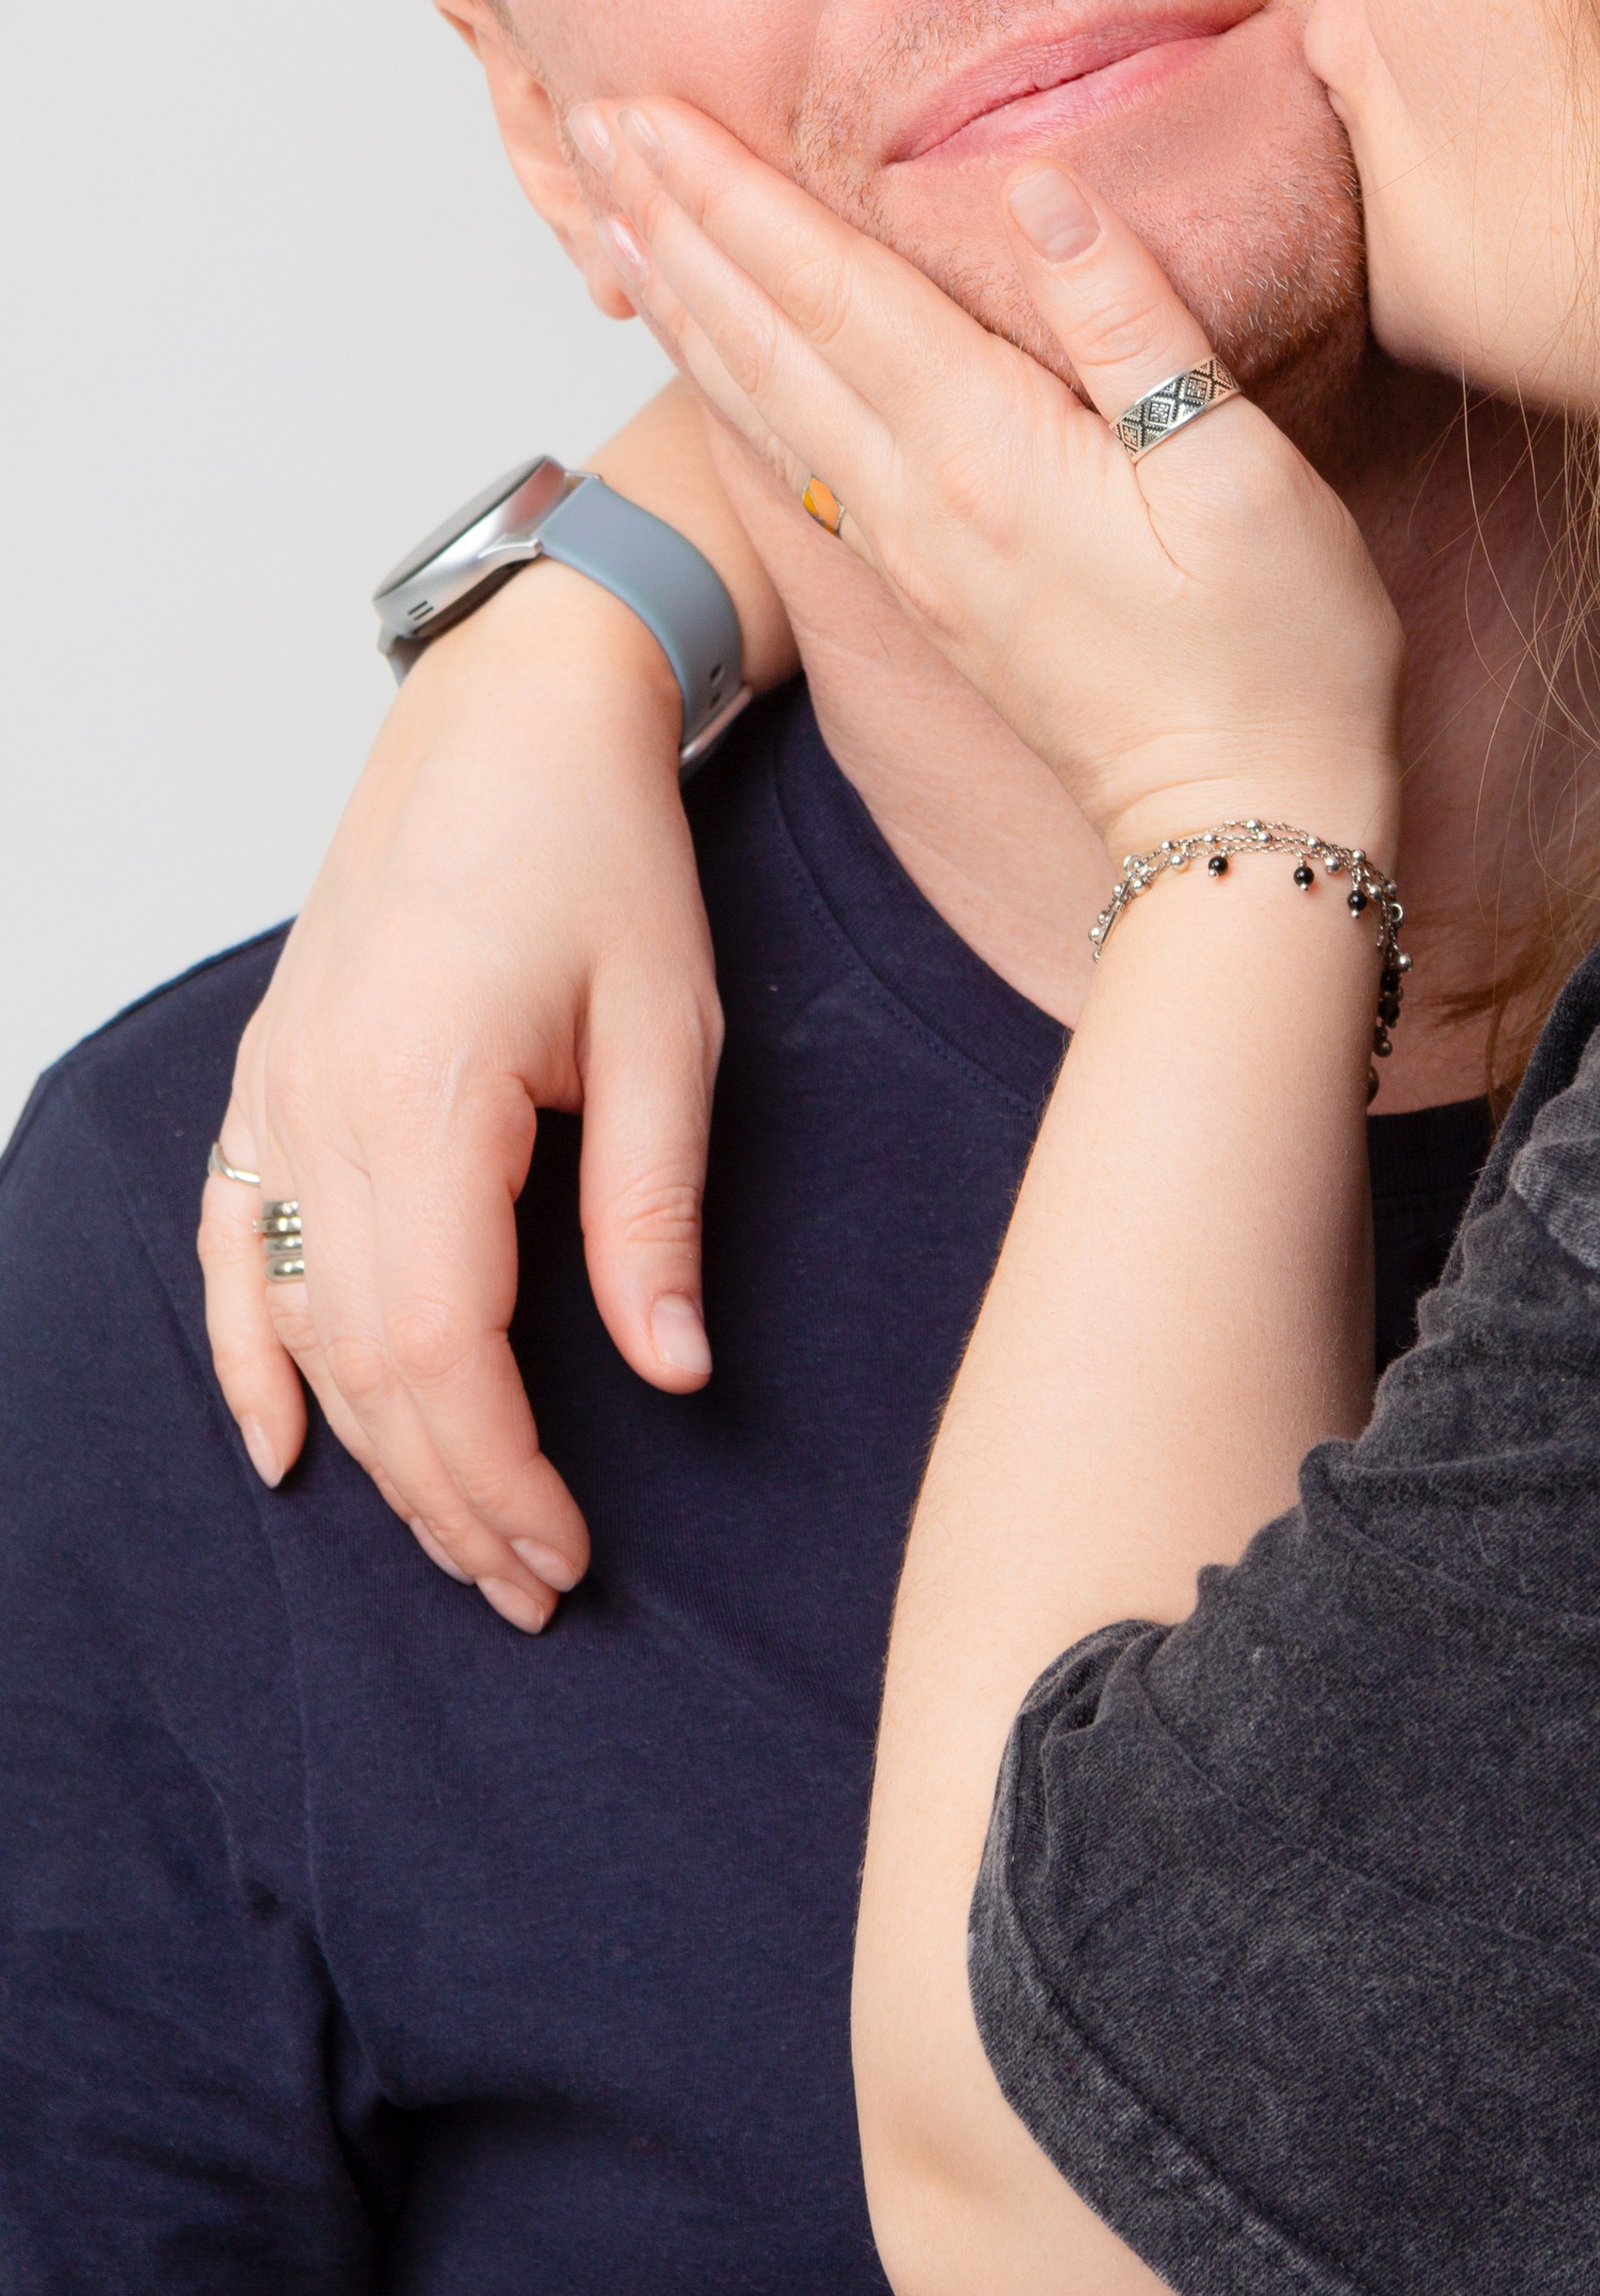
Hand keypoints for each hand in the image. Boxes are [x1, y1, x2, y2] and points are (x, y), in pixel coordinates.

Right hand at [198, 560, 721, 1629]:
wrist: (513, 709)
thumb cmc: (604, 846)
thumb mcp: (669, 1024)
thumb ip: (655, 1207)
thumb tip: (673, 1375)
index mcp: (419, 1093)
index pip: (440, 1352)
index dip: (497, 1477)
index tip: (566, 1557)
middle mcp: (318, 1105)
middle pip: (363, 1364)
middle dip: (446, 1496)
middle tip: (533, 1586)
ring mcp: (276, 1091)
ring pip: (300, 1325)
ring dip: (374, 1449)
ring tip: (460, 1540)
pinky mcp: (270, 1075)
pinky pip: (230, 1248)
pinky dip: (249, 1358)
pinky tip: (282, 1449)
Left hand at [576, 104, 1404, 863]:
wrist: (1242, 828)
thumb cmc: (1275, 653)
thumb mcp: (1237, 469)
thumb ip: (1131, 322)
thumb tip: (1041, 188)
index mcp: (985, 450)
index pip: (830, 289)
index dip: (732, 192)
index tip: (647, 113)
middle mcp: (915, 499)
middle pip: (765, 334)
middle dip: (674, 221)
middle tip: (594, 122)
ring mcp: (908, 551)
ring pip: (760, 399)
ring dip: (681, 298)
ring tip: (612, 217)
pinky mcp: (924, 587)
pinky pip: (792, 458)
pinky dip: (728, 387)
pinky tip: (706, 356)